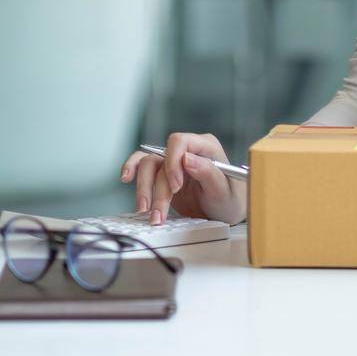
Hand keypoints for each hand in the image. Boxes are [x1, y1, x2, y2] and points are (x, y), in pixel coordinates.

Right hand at [120, 131, 245, 225]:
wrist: (225, 214)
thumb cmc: (230, 200)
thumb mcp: (224, 191)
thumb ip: (208, 173)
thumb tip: (188, 158)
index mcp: (205, 147)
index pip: (179, 142)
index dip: (172, 162)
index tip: (175, 187)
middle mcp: (187, 150)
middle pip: (160, 158)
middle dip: (156, 187)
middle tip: (158, 212)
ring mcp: (174, 162)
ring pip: (147, 165)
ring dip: (144, 189)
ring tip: (145, 211)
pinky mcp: (163, 174)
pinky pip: (142, 166)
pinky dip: (132, 170)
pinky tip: (126, 178)